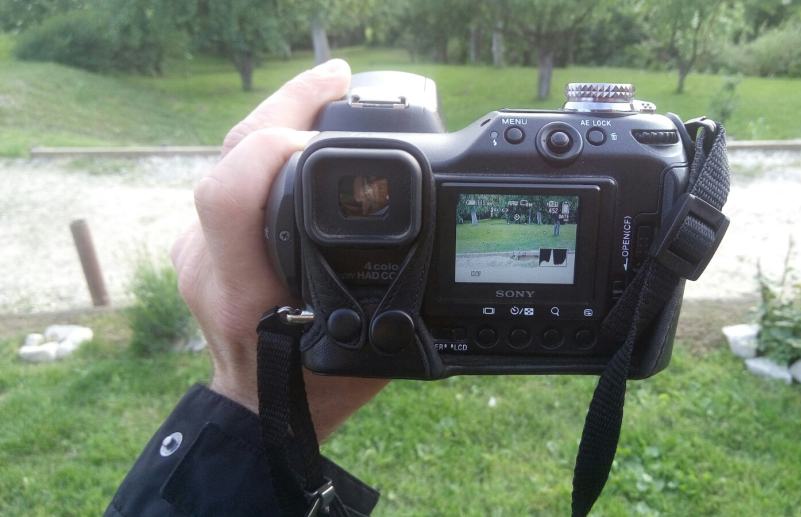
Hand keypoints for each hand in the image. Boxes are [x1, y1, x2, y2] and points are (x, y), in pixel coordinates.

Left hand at [171, 59, 387, 440]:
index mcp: (245, 290)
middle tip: (335, 79)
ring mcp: (198, 253)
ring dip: (277, 121)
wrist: (255, 414)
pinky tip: (297, 142)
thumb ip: (384, 303)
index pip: (229, 193)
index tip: (327, 130)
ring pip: (225, 161)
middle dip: (284, 104)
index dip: (272, 146)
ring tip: (324, 94)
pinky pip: (230, 182)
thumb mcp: (363, 352)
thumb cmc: (311, 389)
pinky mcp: (199, 247)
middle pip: (227, 157)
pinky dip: (266, 154)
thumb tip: (428, 246)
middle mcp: (212, 264)